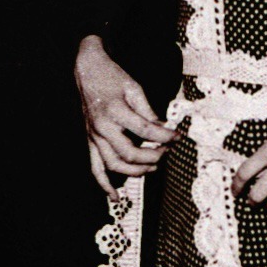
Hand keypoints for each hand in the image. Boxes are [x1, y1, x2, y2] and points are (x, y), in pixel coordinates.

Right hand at [75, 35, 178, 195]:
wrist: (88, 70)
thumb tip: (163, 129)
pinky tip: (115, 197)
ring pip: (114, 165)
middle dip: (153, 157)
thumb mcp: (134, 87)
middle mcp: (102, 127)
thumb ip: (148, 111)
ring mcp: (94, 136)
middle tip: (167, 152)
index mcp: (115, 111)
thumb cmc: (112, 77)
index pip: (145, 131)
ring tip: (153, 167)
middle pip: (130, 154)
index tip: (177, 137)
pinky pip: (95, 168)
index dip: (165, 137)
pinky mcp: (90, 141)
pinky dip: (104, 184)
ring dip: (136, 171)